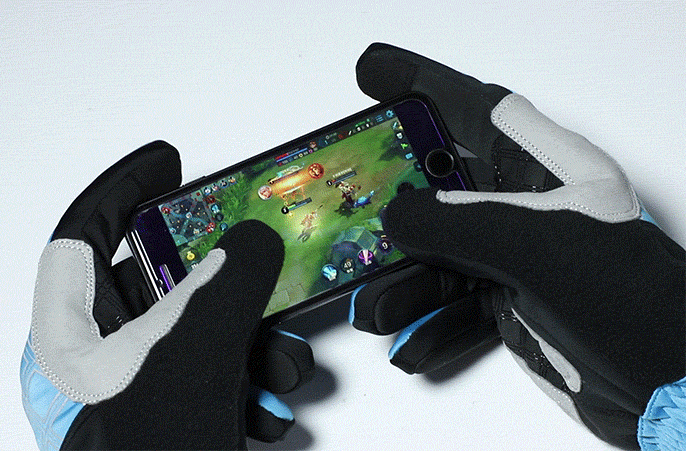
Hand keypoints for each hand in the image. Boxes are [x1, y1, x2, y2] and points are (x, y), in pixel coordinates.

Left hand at [20, 142, 312, 449]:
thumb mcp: (188, 362)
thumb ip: (225, 286)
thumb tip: (252, 238)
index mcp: (69, 340)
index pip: (81, 238)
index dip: (122, 190)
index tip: (167, 161)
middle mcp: (97, 364)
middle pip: (156, 286)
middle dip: (222, 285)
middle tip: (255, 267)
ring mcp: (138, 397)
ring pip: (199, 335)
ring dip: (249, 342)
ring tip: (280, 364)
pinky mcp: (174, 424)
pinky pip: (216, 378)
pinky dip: (249, 383)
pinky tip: (270, 408)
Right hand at [349, 43, 684, 449]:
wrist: (667, 387)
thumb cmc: (631, 307)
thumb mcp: (539, 250)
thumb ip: (459, 226)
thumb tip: (397, 216)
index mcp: (551, 171)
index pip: (478, 112)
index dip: (423, 85)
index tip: (372, 73)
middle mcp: (530, 208)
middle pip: (444, 186)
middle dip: (394, 200)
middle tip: (348, 203)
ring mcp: (518, 259)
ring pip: (439, 254)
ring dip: (402, 281)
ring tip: (373, 306)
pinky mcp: (510, 304)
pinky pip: (452, 305)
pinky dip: (427, 324)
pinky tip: (407, 339)